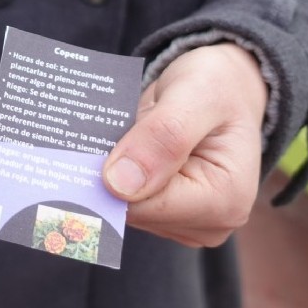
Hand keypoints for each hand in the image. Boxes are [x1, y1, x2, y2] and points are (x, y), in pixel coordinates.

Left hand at [102, 43, 267, 246]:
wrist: (223, 85)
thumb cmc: (215, 85)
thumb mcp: (195, 94)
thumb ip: (163, 135)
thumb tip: (118, 183)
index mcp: (224, 199)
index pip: (145, 207)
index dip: (109, 181)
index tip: (84, 150)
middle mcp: (210, 221)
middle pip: (132, 210)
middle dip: (109, 173)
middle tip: (101, 134)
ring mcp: (188, 221)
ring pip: (124, 206)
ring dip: (109, 171)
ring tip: (118, 135)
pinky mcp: (169, 212)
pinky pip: (127, 199)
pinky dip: (115, 171)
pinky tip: (118, 147)